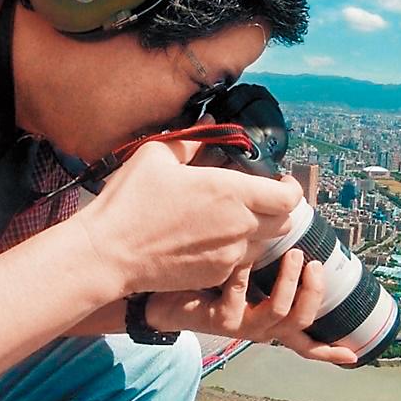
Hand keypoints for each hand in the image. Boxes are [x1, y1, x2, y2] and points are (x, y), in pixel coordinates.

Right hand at [72, 137, 302, 296]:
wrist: (109, 254)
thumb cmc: (130, 202)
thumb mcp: (157, 155)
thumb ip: (192, 139)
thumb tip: (211, 124)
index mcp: (231, 192)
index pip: (288, 197)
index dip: (291, 188)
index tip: (281, 181)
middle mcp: (239, 226)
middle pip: (283, 222)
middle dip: (276, 209)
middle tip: (259, 198)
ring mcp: (229, 256)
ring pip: (264, 244)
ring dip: (258, 231)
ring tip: (233, 218)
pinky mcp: (215, 276)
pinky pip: (240, 263)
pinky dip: (236, 250)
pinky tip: (211, 238)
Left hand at [150, 249, 357, 365]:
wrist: (160, 293)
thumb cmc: (204, 278)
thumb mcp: (243, 271)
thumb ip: (266, 260)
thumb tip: (288, 225)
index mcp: (267, 319)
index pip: (303, 342)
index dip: (329, 350)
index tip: (355, 356)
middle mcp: (258, 328)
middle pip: (300, 323)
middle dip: (314, 292)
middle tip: (313, 262)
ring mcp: (240, 326)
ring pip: (279, 312)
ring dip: (290, 281)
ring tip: (292, 254)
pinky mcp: (221, 320)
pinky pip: (240, 293)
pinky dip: (244, 272)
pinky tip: (240, 257)